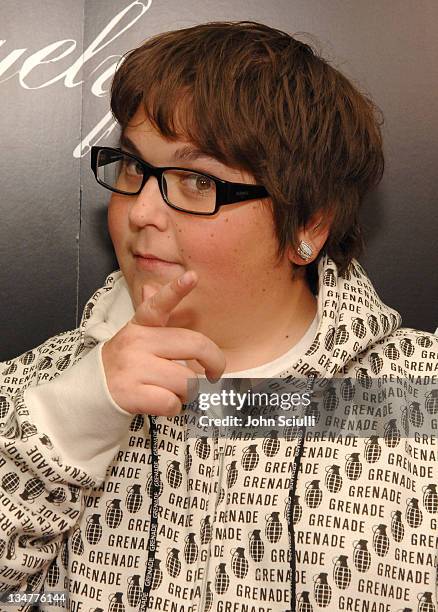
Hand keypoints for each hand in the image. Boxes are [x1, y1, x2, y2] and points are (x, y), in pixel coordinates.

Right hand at [101, 271, 225, 415]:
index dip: (176, 290)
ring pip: (186, 380)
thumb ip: (150, 318)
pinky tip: (163, 404)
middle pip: (194, 345)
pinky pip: (172, 402)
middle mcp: (136, 343)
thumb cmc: (124, 366)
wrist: (88, 396)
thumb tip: (152, 288)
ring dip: (188, 392)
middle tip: (214, 372)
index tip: (192, 276)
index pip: (158, 304)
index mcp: (140, 326)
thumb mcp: (134, 338)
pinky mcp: (131, 394)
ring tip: (175, 391)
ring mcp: (133, 368)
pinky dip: (174, 408)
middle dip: (214, 362)